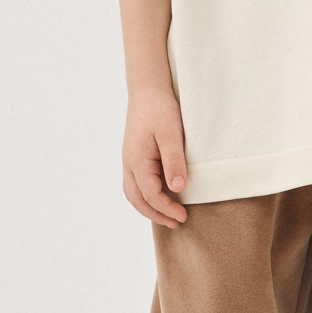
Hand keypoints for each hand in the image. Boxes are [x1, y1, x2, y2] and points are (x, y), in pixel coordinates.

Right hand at [122, 84, 188, 226]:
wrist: (147, 89)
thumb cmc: (160, 109)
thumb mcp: (171, 134)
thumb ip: (174, 161)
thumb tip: (177, 189)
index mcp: (137, 160)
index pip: (150, 194)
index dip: (166, 208)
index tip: (183, 216)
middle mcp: (128, 163)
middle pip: (137, 199)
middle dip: (156, 214)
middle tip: (176, 223)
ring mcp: (129, 160)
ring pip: (133, 193)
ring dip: (149, 208)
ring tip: (167, 216)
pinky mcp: (133, 156)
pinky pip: (135, 184)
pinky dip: (145, 196)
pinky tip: (159, 197)